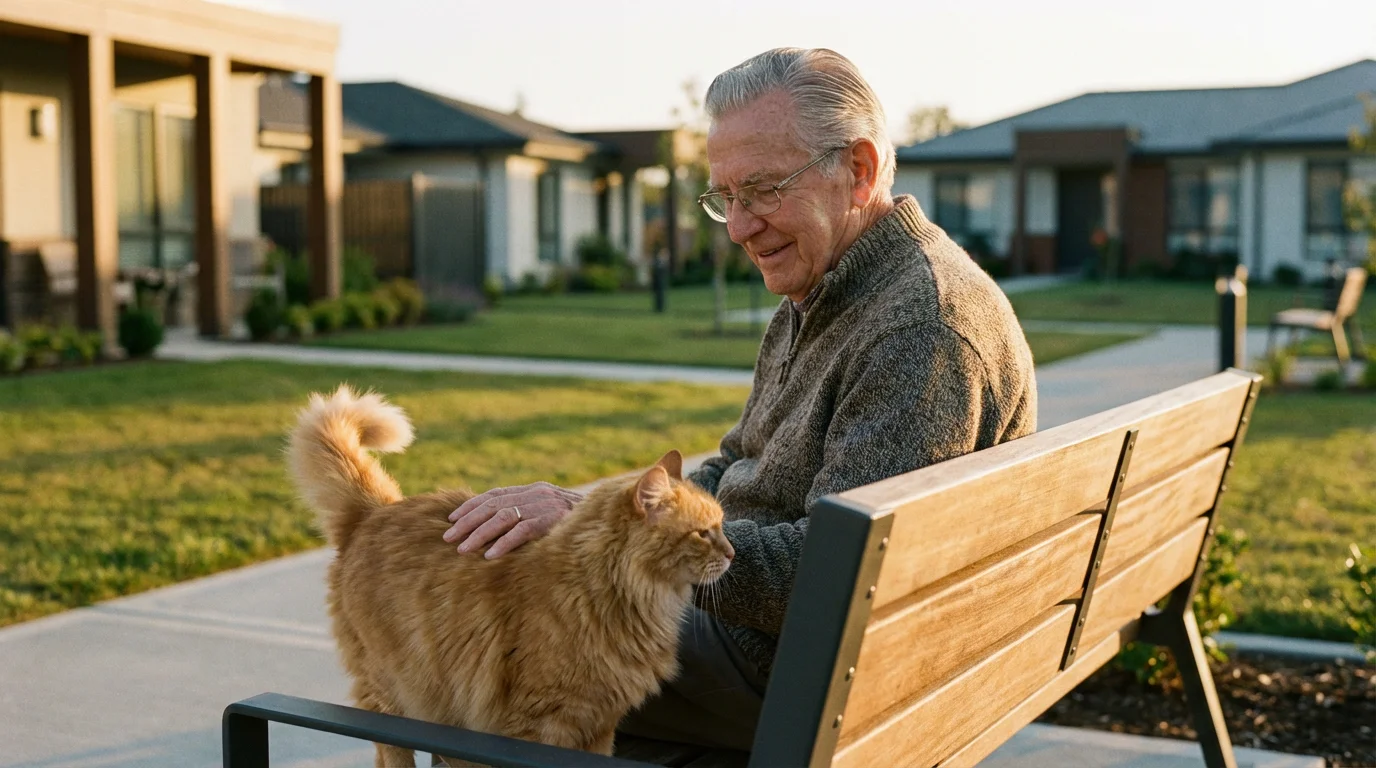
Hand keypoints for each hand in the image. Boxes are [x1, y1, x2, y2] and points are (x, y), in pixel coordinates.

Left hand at [443, 482, 582, 558]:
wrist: (610, 522)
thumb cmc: (577, 525)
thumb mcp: (550, 515)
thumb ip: (527, 516)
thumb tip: (497, 530)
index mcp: (534, 490)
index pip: (495, 495)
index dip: (471, 506)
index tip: (452, 519)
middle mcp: (536, 494)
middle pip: (493, 505)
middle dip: (468, 522)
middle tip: (448, 538)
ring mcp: (545, 506)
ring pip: (502, 517)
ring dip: (479, 534)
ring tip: (462, 550)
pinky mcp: (553, 521)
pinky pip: (523, 531)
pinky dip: (504, 543)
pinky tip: (490, 556)